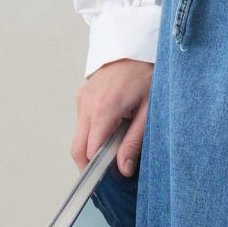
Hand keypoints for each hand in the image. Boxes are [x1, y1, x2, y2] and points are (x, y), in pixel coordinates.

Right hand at [73, 58, 153, 177]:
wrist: (138, 47)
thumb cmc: (148, 74)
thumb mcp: (149, 110)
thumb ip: (134, 142)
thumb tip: (123, 168)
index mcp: (104, 109)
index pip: (90, 152)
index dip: (99, 170)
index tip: (112, 179)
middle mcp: (87, 104)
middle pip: (78, 149)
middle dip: (90, 166)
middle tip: (109, 173)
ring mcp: (82, 99)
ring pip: (79, 137)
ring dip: (93, 148)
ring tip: (116, 146)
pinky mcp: (82, 95)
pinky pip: (82, 123)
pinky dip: (93, 133)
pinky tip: (112, 130)